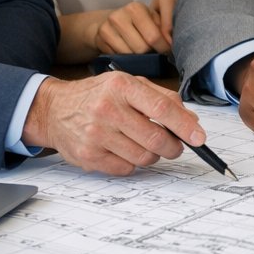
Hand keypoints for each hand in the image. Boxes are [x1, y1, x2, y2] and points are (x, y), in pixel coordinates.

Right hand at [23, 73, 203, 174]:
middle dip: (173, 147)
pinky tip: (124, 149)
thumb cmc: (98, 95)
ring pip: (144, 157)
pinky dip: (132, 163)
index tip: (199, 138)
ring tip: (145, 144)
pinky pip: (126, 169)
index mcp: (121, 86)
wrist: (54, 109)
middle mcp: (107, 109)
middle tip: (175, 146)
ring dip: (153, 155)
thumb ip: (163, 98)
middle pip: (155, 138)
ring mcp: (96, 134)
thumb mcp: (129, 84)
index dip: (185, 126)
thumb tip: (192, 121)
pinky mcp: (88, 156)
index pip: (161, 108)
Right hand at [94, 0, 174, 54]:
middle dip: (150, 53)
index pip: (154, 36)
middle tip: (153, 50)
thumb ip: (165, 27)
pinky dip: (126, 58)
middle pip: (141, 48)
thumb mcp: (155, 19)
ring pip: (129, 54)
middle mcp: (119, 15)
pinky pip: (118, 57)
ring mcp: (107, 26)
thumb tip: (171, 42)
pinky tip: (128, 51)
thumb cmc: (141, 22)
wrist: (113, 21)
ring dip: (138, 57)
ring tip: (141, 50)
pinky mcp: (99, 38)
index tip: (166, 50)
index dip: (163, 47)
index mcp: (136, 8)